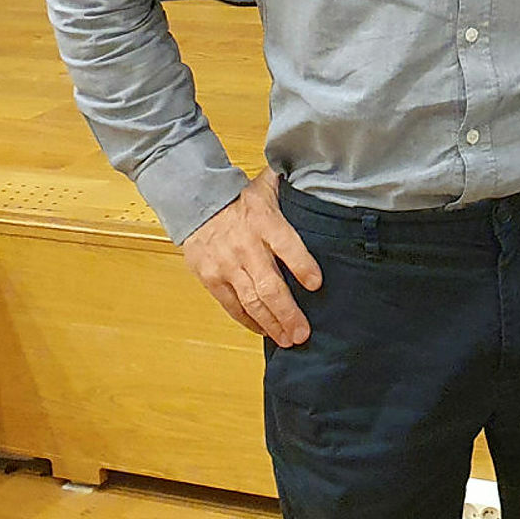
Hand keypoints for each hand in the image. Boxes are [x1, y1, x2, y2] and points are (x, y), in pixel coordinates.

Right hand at [181, 168, 322, 345]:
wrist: (197, 202)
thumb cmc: (241, 197)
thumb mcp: (269, 185)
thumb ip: (294, 187)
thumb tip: (323, 178)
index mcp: (264, 221)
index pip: (287, 245)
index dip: (302, 265)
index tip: (316, 284)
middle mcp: (245, 246)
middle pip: (269, 284)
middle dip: (288, 312)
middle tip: (303, 332)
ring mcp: (226, 265)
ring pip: (251, 300)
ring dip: (271, 323)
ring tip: (288, 340)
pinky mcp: (211, 278)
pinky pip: (231, 305)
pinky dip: (248, 321)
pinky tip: (264, 331)